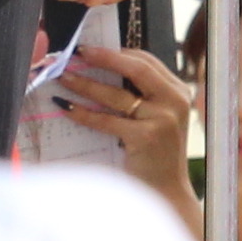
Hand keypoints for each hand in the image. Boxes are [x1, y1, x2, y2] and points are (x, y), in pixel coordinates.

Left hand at [47, 40, 194, 198]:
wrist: (165, 191)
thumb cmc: (155, 154)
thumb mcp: (155, 118)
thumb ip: (140, 96)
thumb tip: (99, 71)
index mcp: (177, 91)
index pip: (146, 61)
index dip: (117, 52)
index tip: (90, 49)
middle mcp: (174, 101)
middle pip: (135, 69)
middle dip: (103, 58)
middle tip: (76, 53)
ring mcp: (162, 120)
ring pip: (117, 95)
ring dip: (86, 84)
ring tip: (64, 78)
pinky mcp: (146, 138)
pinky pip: (108, 120)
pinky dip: (84, 113)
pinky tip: (67, 108)